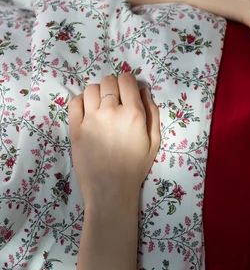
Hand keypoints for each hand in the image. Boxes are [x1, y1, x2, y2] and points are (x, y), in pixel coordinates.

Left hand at [68, 73, 160, 205]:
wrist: (111, 189)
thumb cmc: (136, 166)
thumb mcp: (154, 140)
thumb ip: (152, 113)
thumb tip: (143, 91)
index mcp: (134, 114)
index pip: (127, 80)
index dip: (129, 82)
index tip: (129, 91)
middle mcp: (111, 111)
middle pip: (108, 81)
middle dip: (114, 86)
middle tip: (116, 100)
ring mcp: (90, 119)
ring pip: (91, 89)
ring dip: (98, 93)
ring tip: (101, 106)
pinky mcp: (75, 128)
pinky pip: (75, 102)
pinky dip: (82, 101)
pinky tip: (89, 112)